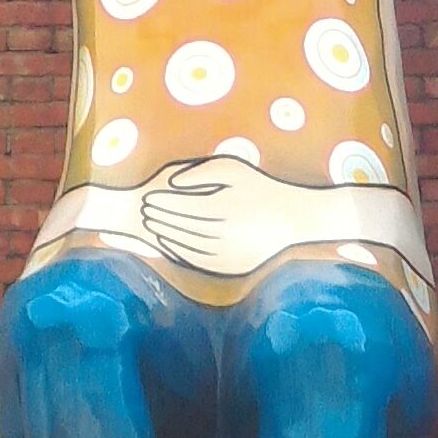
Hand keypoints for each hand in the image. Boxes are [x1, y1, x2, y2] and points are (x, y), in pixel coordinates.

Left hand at [140, 158, 306, 283]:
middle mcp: (225, 233)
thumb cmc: (259, 188)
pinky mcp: (231, 268)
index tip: (148, 198)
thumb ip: (201, 172)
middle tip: (145, 212)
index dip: (162, 203)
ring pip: (187, 246)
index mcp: (225, 207)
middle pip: (182, 227)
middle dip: (160, 219)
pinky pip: (197, 262)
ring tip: (152, 227)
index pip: (183, 207)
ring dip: (165, 236)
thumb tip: (171, 183)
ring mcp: (228, 253)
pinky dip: (178, 253)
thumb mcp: (233, 170)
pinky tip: (168, 244)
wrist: (292, 219)